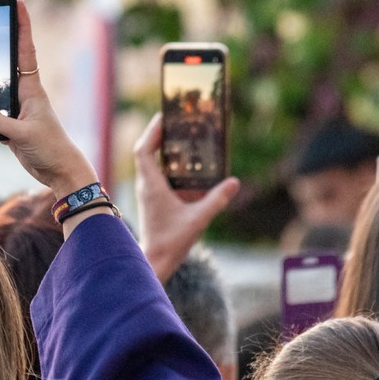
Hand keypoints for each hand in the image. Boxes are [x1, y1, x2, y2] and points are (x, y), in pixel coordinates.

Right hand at [0, 0, 98, 199]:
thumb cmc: (51, 149)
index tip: (18, 3)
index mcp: (32, 89)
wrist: (59, 171)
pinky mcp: (10, 123)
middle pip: (8, 61)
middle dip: (0, 39)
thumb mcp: (24, 134)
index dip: (22, 26)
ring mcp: (16, 107)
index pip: (25, 51)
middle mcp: (24, 94)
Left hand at [134, 113, 241, 281]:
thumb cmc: (172, 242)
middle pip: (146, 152)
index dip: (152, 131)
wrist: (155, 262)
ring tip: (182, 140)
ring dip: (163, 151)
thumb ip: (216, 200)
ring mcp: (147, 193)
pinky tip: (185, 168)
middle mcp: (146, 185)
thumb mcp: (198, 219)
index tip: (164, 118)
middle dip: (159, 136)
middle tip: (177, 124)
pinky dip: (167, 166)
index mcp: (152, 185)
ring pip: (150, 163)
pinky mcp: (152, 200)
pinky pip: (156, 175)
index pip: (143, 149)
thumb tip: (234, 182)